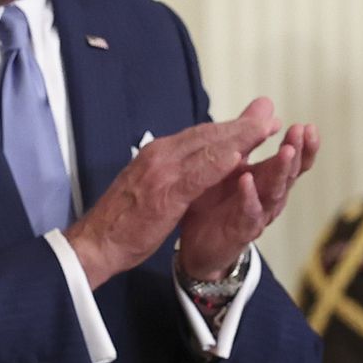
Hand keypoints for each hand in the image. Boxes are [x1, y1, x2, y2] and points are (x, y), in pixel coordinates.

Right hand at [64, 99, 283, 287]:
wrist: (95, 244)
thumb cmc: (121, 222)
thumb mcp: (149, 189)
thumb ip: (170, 173)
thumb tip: (191, 165)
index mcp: (156, 154)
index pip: (198, 135)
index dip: (229, 128)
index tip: (254, 123)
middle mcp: (159, 155)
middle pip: (206, 135)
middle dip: (240, 126)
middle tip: (268, 118)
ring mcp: (161, 172)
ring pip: (206, 148)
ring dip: (238, 137)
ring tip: (264, 128)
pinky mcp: (164, 193)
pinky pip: (197, 174)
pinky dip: (219, 162)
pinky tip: (239, 156)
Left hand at [178, 121, 320, 278]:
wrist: (198, 244)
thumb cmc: (218, 201)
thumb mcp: (233, 163)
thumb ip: (249, 135)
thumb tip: (266, 103)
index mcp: (268, 178)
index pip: (294, 160)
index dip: (304, 145)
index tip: (309, 126)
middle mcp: (268, 196)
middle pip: (289, 173)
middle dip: (297, 152)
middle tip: (301, 131)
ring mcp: (256, 214)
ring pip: (274, 192)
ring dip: (280, 171)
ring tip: (285, 151)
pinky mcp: (239, 230)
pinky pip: (248, 214)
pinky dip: (249, 197)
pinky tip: (246, 181)